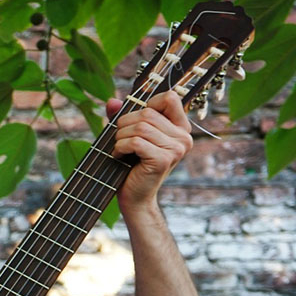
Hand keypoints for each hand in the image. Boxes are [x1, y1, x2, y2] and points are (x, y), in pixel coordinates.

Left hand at [106, 91, 192, 212]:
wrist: (133, 197)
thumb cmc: (131, 165)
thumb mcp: (128, 135)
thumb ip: (122, 116)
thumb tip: (111, 101)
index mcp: (180, 128)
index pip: (170, 98)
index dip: (146, 105)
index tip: (135, 122)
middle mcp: (184, 137)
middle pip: (148, 113)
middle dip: (124, 124)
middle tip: (119, 140)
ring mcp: (176, 149)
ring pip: (141, 126)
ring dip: (121, 137)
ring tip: (119, 149)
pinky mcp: (163, 159)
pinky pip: (136, 141)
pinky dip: (121, 147)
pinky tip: (119, 156)